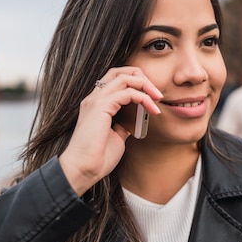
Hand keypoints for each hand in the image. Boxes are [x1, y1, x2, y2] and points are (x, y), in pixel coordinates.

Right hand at [58, 66, 161, 195]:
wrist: (83, 169)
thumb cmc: (98, 158)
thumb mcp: (116, 137)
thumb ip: (123, 125)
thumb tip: (134, 121)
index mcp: (96, 104)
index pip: (116, 80)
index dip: (136, 83)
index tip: (152, 97)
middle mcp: (94, 98)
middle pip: (120, 71)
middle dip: (141, 77)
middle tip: (157, 92)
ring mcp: (96, 100)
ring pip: (124, 77)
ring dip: (145, 85)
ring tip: (158, 98)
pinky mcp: (100, 106)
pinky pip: (127, 92)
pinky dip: (143, 97)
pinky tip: (152, 109)